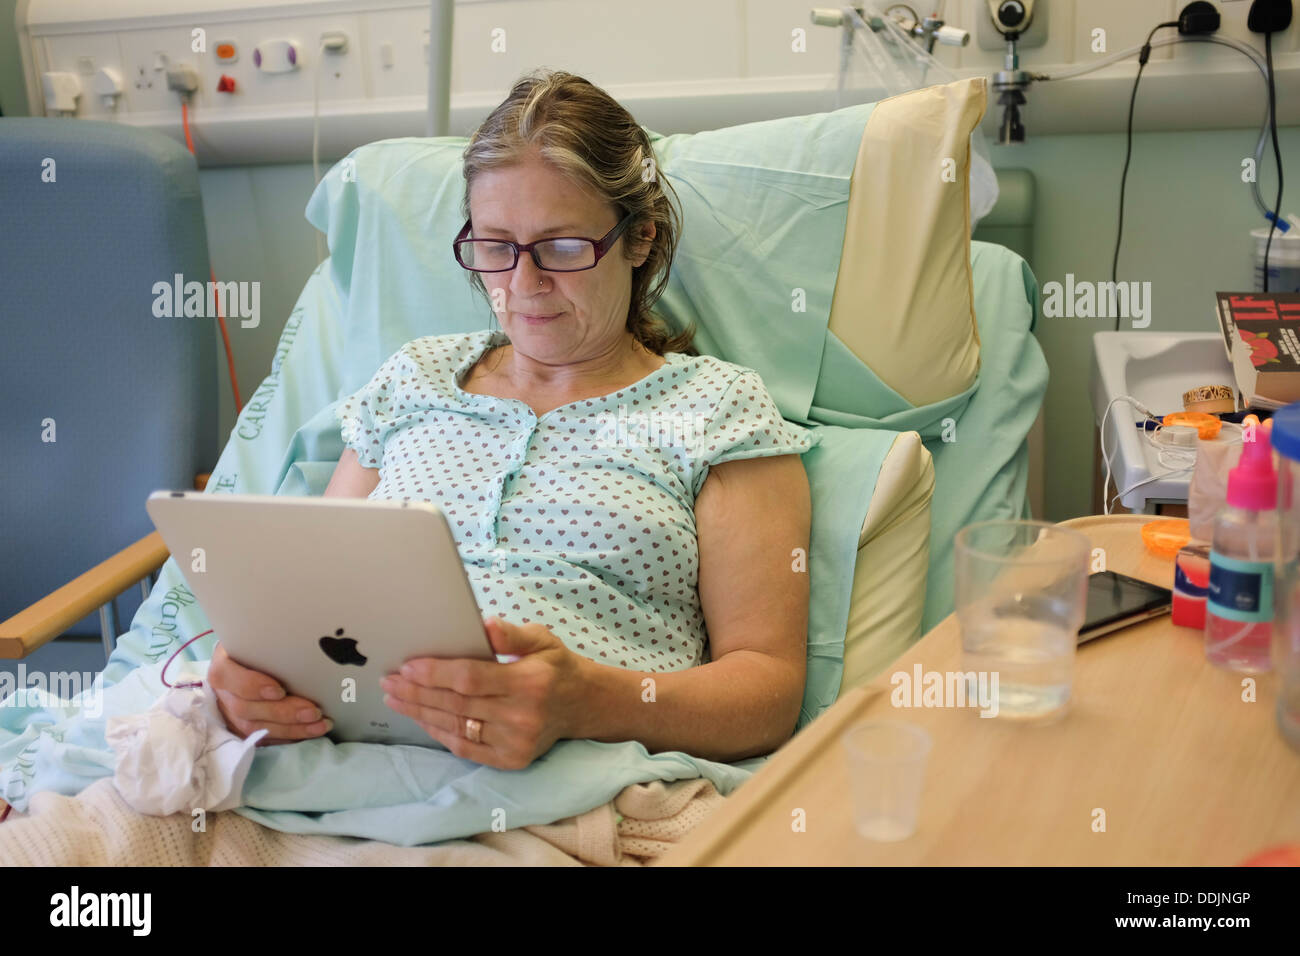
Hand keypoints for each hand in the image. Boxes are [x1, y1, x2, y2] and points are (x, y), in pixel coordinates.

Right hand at [208, 642, 332, 745]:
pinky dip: (289, 737)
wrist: (246, 663)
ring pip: (255, 728)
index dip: (252, 686)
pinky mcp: (242, 730)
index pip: (227, 677)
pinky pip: (264, 739)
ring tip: (320, 724)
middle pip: (246, 708)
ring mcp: (230, 714)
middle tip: (313, 711)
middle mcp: (223, 693)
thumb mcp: (258, 639)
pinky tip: (311, 732)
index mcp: (222, 667)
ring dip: (291, 729)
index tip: (279, 690)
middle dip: (283, 712)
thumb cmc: (256, 648)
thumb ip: (270, 643)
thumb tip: (309, 640)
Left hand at [380, 617, 587, 769]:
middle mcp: (522, 716)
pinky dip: (439, 732)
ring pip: (456, 727)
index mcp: (529, 682)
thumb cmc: (555, 666)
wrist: (583, 704)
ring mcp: (516, 742)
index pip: (470, 678)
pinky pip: (465, 747)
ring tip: (396, 698)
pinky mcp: (511, 760)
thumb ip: (512, 634)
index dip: (434, 674)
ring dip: (421, 712)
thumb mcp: (542, 639)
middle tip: (390, 681)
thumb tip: (485, 626)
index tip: (406, 666)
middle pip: (456, 704)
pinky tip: (421, 717)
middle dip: (417, 692)